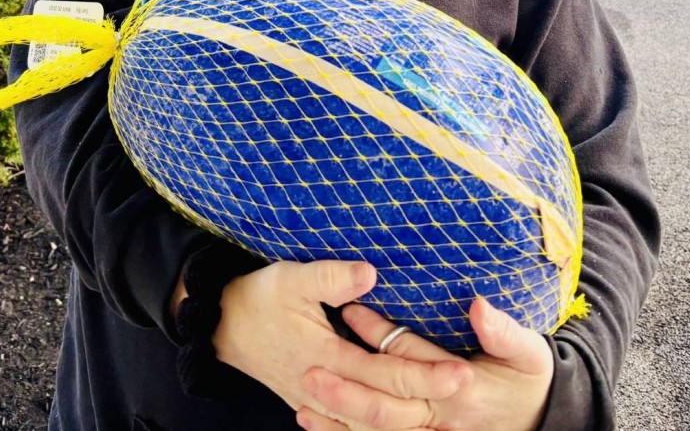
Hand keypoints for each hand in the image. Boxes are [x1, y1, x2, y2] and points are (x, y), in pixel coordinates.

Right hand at [214, 259, 461, 417]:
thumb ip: (330, 278)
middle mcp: (325, 388)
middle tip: (466, 385)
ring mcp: (318, 402)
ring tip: (444, 406)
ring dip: (408, 416)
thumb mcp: (290, 277)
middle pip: (386, 408)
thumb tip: (371, 273)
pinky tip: (403, 423)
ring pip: (371, 424)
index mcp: (325, 357)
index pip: (385, 374)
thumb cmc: (260, 297)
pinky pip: (352, 426)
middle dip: (428, 398)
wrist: (223, 326)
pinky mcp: (315, 404)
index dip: (425, 375)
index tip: (461, 369)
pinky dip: (377, 427)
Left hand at [296, 298, 553, 430]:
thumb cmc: (528, 376)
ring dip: (340, 418)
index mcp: (461, 387)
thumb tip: (478, 306)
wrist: (537, 415)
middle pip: (387, 405)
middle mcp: (440, 416)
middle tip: (311, 369)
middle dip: (348, 392)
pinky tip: (314, 422)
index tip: (349, 309)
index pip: (411, 359)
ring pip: (378, 429)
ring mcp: (429, 430)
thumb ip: (503, 331)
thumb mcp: (526, 351)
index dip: (378, 334)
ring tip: (303, 400)